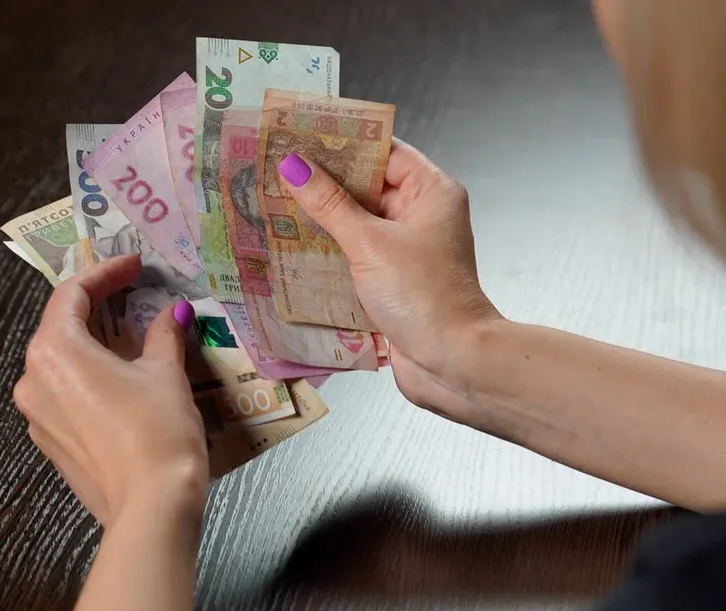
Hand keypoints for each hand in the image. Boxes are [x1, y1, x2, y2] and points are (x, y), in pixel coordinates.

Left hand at [13, 255, 207, 526]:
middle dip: (98, 307)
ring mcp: (37, 416)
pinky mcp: (51, 443)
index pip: (72, 294)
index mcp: (55, 351)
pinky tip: (125, 379)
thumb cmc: (158, 433)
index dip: (105, 273)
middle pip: (61, 327)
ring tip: (134, 336)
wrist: (151, 507)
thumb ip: (164, 335)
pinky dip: (93, 378)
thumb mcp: (166, 373)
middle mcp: (33, 380)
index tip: (134, 265)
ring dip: (96, 344)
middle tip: (134, 292)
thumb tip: (173, 313)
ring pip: (63, 363)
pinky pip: (67, 395)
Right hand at [278, 140, 501, 407]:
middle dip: (324, 182)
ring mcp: (407, 252)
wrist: (453, 362)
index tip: (300, 133)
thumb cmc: (425, 296)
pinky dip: (328, 254)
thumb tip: (296, 166)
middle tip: (275, 169)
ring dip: (321, 220)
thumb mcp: (370, 243)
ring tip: (272, 204)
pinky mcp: (393, 283)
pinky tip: (290, 249)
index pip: (384, 151)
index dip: (343, 142)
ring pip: (357, 225)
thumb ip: (330, 204)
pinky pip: (355, 258)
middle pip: (367, 187)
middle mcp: (422, 217)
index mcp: (431, 193)